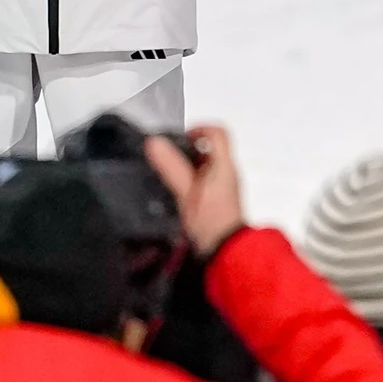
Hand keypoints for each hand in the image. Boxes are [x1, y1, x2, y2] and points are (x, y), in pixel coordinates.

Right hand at [148, 126, 245, 257]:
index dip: (199, 128)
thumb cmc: (209, 220)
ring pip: (206, 167)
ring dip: (187, 168)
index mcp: (225, 165)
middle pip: (210, 149)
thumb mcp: (186, 192)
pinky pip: (205, 182)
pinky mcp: (219, 201)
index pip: (218, 133)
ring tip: (166, 178)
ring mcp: (225, 187)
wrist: (225, 253)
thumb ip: (171, 167)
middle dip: (187, 151)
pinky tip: (175, 195)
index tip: (179, 139)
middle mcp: (228, 172)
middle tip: (165, 160)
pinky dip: (190, 182)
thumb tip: (154, 141)